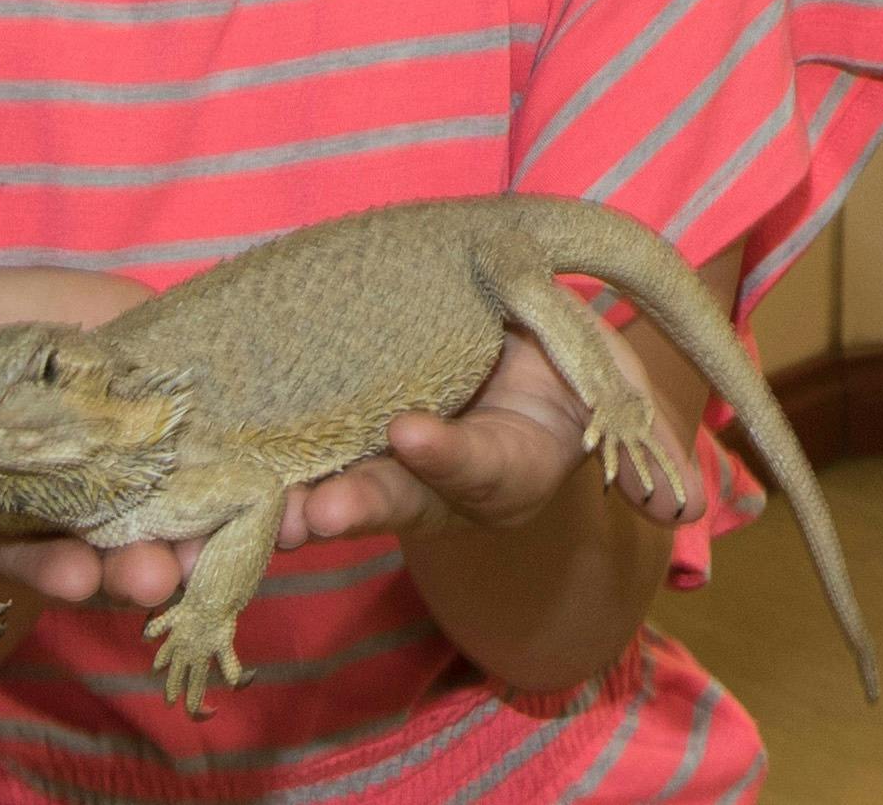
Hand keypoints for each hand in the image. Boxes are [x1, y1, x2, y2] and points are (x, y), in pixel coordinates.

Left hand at [272, 326, 700, 548]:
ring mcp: (375, 463)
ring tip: (242, 507)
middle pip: (385, 495)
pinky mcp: (328, 439)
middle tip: (308, 514)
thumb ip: (639, 449)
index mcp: (498, 467)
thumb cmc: (558, 378)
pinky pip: (285, 455)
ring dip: (279, 505)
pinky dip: (241, 472)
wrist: (506, 369)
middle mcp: (429, 478)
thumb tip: (683, 511)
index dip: (444, 454)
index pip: (472, 464)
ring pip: (323, 486)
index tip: (413, 437)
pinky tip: (198, 477)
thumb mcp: (603, 398)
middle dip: (348, 506)